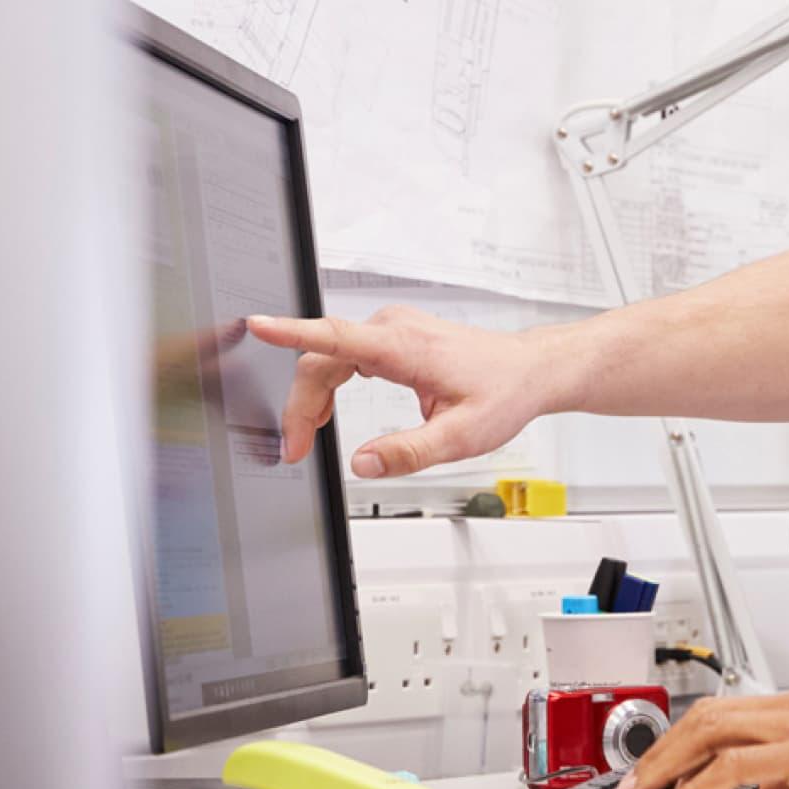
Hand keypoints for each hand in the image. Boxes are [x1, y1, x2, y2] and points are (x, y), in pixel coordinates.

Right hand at [245, 309, 569, 474]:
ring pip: (331, 357)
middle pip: (322, 359)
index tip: (258, 325)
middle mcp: (394, 328)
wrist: (530, 369)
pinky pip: (345, 354)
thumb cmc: (504, 393)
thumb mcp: (462, 437)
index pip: (335, 336)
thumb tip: (364, 463)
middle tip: (296, 450)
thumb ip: (409, 452)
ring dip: (313, 397)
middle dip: (301, 405)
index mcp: (405, 346)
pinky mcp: (394, 336)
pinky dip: (331, 384)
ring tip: (307, 438)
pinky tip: (328, 410)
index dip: (291, 332)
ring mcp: (392, 328)